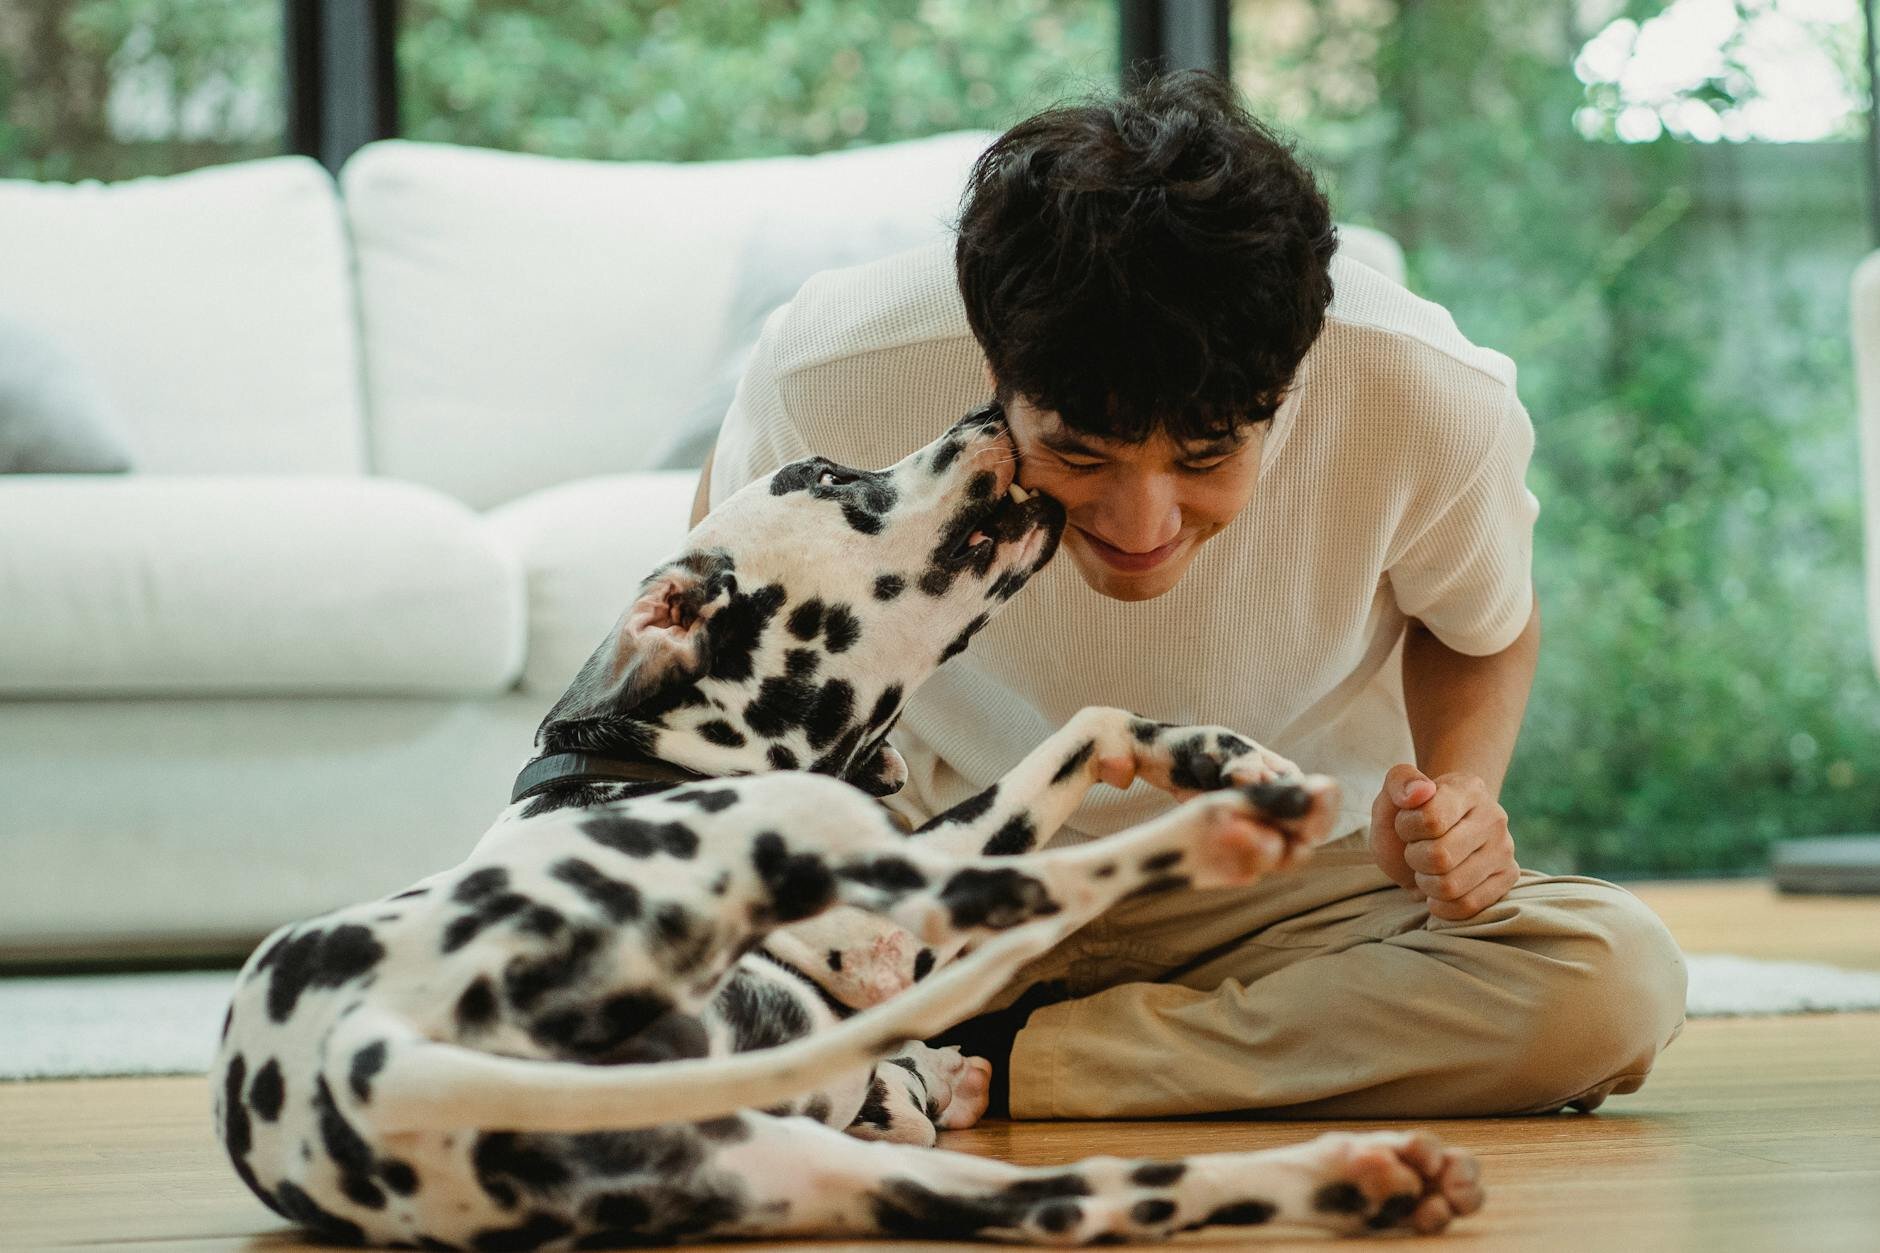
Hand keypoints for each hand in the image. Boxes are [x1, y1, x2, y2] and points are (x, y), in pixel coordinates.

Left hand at [1367, 764, 1518, 921]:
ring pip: (1451, 886)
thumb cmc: (1408, 818)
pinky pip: (1468, 905)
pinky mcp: (1508, 877)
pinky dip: (1442, 904)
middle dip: (1415, 857)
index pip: (1430, 819)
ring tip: (1429, 867)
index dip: (1407, 828)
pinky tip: (1438, 890)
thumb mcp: (1391, 796)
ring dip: (1426, 882)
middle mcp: (1494, 816)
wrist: (1429, 839)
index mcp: (1468, 787)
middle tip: (1417, 848)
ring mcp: (1505, 848)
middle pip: (1440, 857)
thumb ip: (1399, 782)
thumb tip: (1421, 791)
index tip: (1408, 824)